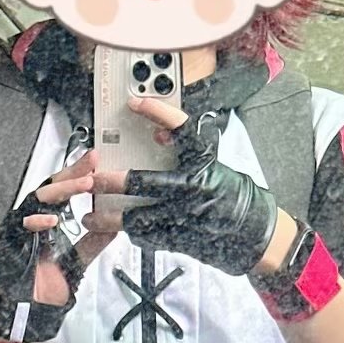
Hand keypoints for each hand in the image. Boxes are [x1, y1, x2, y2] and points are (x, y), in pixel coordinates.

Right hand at [0, 149, 115, 339]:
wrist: (21, 322)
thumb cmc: (41, 296)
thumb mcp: (73, 267)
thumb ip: (89, 246)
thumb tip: (112, 226)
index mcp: (43, 225)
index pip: (59, 194)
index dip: (75, 178)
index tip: (95, 163)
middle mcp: (28, 223)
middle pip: (47, 190)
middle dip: (70, 175)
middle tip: (91, 163)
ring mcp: (15, 233)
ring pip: (34, 202)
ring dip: (59, 192)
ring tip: (83, 185)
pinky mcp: (3, 246)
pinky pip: (17, 228)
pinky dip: (34, 223)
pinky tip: (51, 220)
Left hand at [88, 94, 279, 276]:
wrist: (251, 232)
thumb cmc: (230, 195)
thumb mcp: (213, 166)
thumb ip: (187, 152)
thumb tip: (159, 136)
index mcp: (205, 164)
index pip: (182, 130)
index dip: (158, 112)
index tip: (135, 103)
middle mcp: (194, 189)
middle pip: (145, 181)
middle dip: (113, 180)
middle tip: (93, 179)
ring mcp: (185, 216)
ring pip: (138, 217)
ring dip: (111, 218)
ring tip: (92, 217)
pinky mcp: (181, 239)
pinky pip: (147, 236)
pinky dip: (132, 231)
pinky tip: (119, 229)